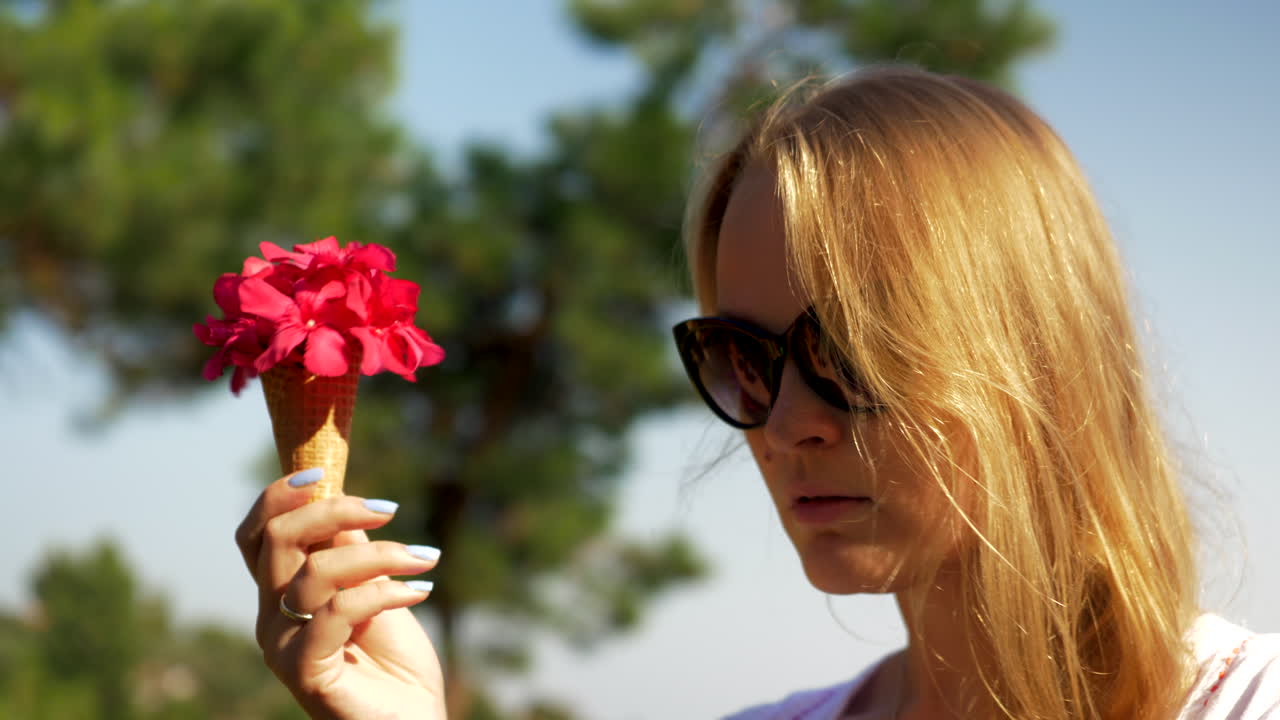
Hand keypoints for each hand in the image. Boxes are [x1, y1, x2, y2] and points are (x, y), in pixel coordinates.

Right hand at [235, 469, 445, 719]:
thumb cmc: (394, 659)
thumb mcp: (374, 586)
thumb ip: (349, 548)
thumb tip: (337, 494)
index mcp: (279, 593)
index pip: (256, 533)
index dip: (280, 496)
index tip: (323, 475)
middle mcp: (269, 618)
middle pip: (277, 539)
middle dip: (335, 510)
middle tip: (389, 510)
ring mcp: (282, 647)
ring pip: (316, 570)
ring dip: (382, 553)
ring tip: (425, 558)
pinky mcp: (305, 673)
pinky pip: (337, 611)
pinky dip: (385, 592)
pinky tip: (421, 591)